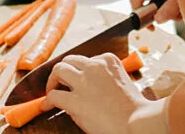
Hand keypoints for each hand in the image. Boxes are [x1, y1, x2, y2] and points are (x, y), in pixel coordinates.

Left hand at [43, 54, 167, 133]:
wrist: (137, 123)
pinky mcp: (75, 101)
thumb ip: (105, 81)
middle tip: (61, 83)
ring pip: (58, 70)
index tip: (80, 80)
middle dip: (65, 71)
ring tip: (52, 91)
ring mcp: (83, 82)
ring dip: (53, 81)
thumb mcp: (124, 84)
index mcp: (109, 61)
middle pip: (70, 60)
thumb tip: (86, 90)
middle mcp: (94, 66)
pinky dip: (47, 101)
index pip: (88, 60)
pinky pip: (53, 95)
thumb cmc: (135, 109)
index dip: (82, 71)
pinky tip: (47, 106)